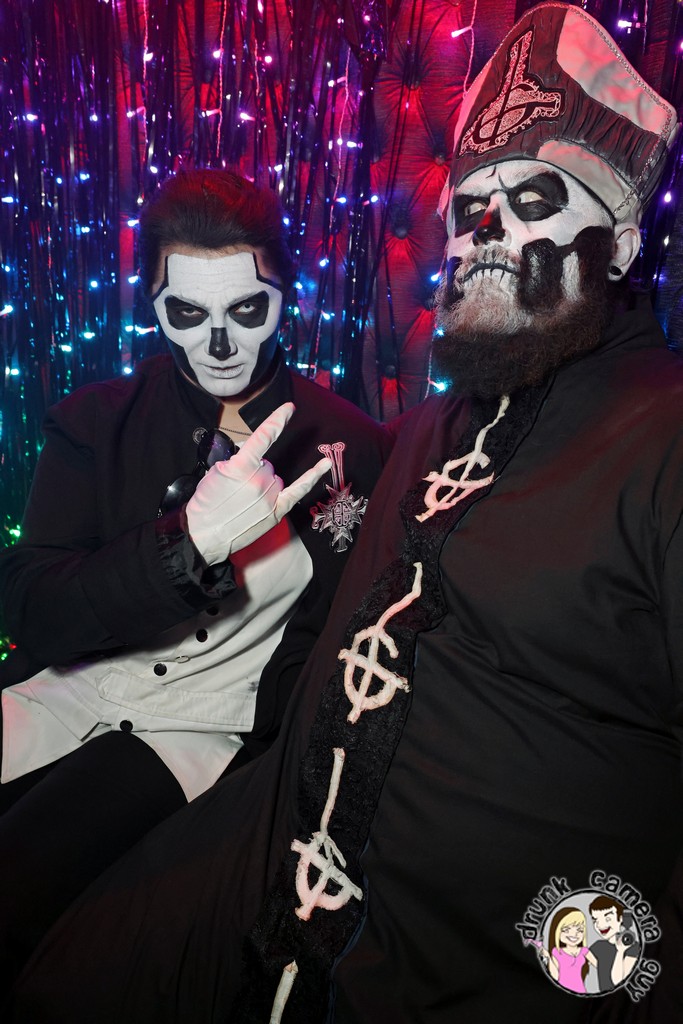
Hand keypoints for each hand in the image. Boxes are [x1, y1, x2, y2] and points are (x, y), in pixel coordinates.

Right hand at [185, 403, 330, 564]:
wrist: (204, 536)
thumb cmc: (206, 504)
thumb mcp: (214, 472)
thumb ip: (236, 460)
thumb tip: (251, 453)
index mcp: (242, 467)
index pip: (263, 436)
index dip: (277, 420)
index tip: (289, 408)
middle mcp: (260, 479)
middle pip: (266, 463)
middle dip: (253, 471)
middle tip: (235, 488)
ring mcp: (270, 496)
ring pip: (276, 477)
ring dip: (264, 483)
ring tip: (245, 500)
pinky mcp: (277, 510)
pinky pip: (299, 489)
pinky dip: (312, 476)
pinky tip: (325, 463)